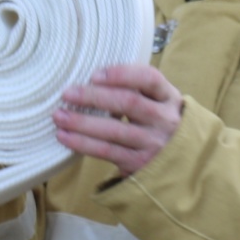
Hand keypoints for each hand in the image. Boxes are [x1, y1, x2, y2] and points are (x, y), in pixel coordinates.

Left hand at [53, 64, 182, 174]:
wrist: (180, 165)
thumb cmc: (158, 125)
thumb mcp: (159, 103)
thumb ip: (136, 90)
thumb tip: (91, 81)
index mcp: (169, 98)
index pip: (149, 78)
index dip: (121, 74)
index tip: (95, 75)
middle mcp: (164, 120)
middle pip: (128, 103)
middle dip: (93, 97)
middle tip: (67, 94)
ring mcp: (152, 143)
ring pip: (113, 130)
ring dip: (81, 122)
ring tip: (59, 116)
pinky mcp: (138, 163)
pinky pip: (106, 151)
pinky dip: (82, 143)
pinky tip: (64, 136)